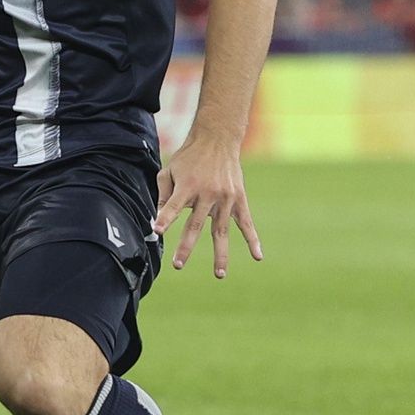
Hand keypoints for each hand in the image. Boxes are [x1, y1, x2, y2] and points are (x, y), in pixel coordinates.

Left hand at [153, 131, 261, 277]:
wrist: (217, 140)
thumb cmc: (188, 157)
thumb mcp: (169, 170)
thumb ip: (163, 194)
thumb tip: (157, 218)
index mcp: (188, 186)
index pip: (173, 206)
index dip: (165, 218)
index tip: (156, 230)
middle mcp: (207, 194)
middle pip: (195, 225)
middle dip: (186, 246)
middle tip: (177, 264)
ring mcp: (225, 198)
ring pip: (221, 230)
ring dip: (220, 253)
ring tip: (219, 274)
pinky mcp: (239, 199)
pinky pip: (247, 224)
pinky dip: (253, 240)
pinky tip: (257, 256)